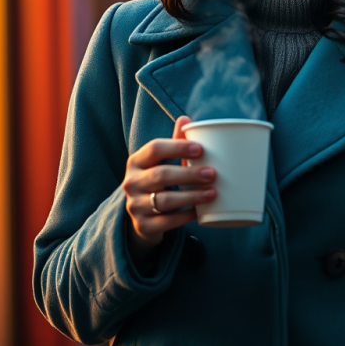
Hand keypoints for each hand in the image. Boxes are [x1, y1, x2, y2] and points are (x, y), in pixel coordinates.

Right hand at [122, 115, 215, 257]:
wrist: (141, 217)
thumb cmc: (157, 181)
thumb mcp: (160, 161)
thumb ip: (174, 142)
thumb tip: (186, 119)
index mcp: (136, 161)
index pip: (155, 148)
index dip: (177, 147)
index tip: (200, 149)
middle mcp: (131, 182)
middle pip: (161, 175)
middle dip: (189, 174)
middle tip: (213, 173)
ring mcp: (135, 205)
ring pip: (165, 200)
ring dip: (191, 196)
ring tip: (213, 193)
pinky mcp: (143, 226)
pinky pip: (167, 222)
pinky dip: (185, 216)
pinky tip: (200, 212)